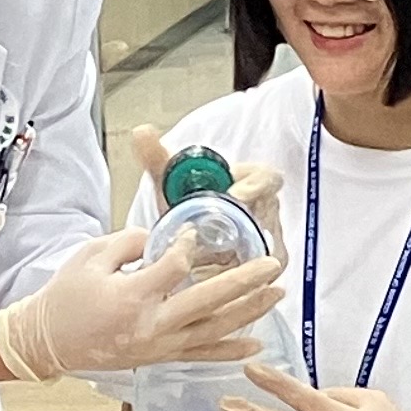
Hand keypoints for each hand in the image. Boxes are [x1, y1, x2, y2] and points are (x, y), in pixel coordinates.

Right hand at [0, 226, 280, 381]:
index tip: (195, 232)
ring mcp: (158, 346)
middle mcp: (150, 326)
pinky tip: (256, 342)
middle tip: (273, 263)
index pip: (175, 267)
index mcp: (130, 297)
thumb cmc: (65, 296)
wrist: (47, 342)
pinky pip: (202, 355)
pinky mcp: (160, 358)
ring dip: (248, 311)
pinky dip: (231, 350)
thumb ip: (129, 241)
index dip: (189, 246)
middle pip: (208, 302)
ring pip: (214, 331)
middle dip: (244, 282)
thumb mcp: (90, 256)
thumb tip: (164, 238)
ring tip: (276, 292)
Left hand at [127, 124, 286, 262]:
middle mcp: (268, 209)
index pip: (267, 178)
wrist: (192, 236)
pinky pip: (256, 273)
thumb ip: (158, 158)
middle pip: (265, 217)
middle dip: (238, 228)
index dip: (254, 186)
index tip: (234, 195)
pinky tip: (205, 279)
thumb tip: (141, 131)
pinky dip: (229, 277)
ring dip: (232, 257)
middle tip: (208, 238)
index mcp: (256, 180)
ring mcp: (270, 239)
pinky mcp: (268, 267)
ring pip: (261, 249)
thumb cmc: (189, 204)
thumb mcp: (172, 183)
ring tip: (201, 262)